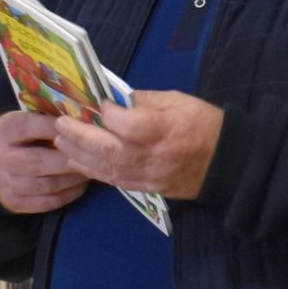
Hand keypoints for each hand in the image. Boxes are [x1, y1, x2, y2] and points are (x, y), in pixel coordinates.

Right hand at [0, 110, 88, 214]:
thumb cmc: (22, 138)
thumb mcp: (26, 120)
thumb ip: (50, 119)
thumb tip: (85, 119)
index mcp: (4, 131)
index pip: (30, 127)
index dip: (59, 129)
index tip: (82, 129)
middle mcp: (1, 157)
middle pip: (39, 161)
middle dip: (70, 159)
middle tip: (93, 156)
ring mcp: (6, 182)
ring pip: (47, 184)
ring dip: (74, 178)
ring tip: (91, 171)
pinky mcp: (14, 202)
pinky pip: (48, 202)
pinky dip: (69, 194)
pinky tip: (81, 185)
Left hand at [50, 90, 225, 201]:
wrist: (227, 162)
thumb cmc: (203, 124)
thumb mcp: (177, 101)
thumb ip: (143, 101)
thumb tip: (113, 102)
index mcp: (165, 129)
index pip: (126, 124)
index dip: (107, 112)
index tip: (100, 102)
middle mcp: (153, 155)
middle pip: (107, 149)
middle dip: (79, 135)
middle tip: (60, 123)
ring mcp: (149, 174)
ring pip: (105, 168)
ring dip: (78, 154)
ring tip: (61, 140)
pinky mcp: (147, 187)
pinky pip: (113, 181)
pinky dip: (92, 171)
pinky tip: (77, 160)